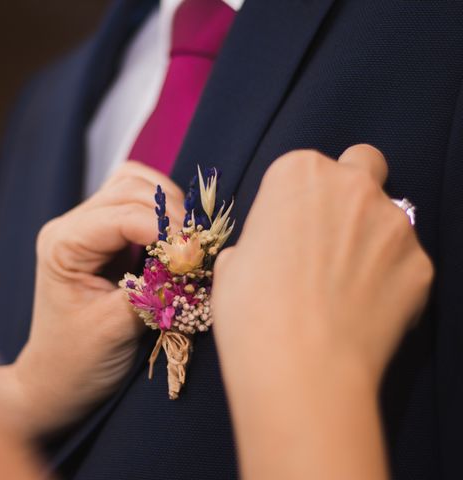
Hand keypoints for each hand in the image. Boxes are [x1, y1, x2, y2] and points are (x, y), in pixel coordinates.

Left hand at [0, 162, 183, 435]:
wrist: (58, 380)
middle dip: (170, 213)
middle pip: (130, 188)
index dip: (163, 228)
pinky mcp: (106, 237)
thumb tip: (191, 262)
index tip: (194, 254)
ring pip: (135, 187)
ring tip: (187, 243)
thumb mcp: (115, 329)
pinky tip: (175, 240)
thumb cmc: (77, 361)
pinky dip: (163, 214)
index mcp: (63, 244)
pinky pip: (138, 205)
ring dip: (168, 208)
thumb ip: (152, 291)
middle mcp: (71, 227)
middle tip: (196, 249)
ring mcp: (88, 228)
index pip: (121, 216)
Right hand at [212, 145, 432, 478]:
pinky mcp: (423, 265)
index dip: (295, 201)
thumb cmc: (250, 310)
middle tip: (332, 235)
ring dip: (373, 238)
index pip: (304, 168)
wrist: (300, 367)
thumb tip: (278, 249)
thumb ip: (264, 237)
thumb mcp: (234, 262)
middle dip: (351, 190)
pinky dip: (391, 279)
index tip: (289, 232)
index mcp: (298, 173)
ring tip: (348, 287)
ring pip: (389, 217)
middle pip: (362, 166)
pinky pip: (407, 263)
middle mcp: (353, 185)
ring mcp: (396, 223)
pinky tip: (367, 311)